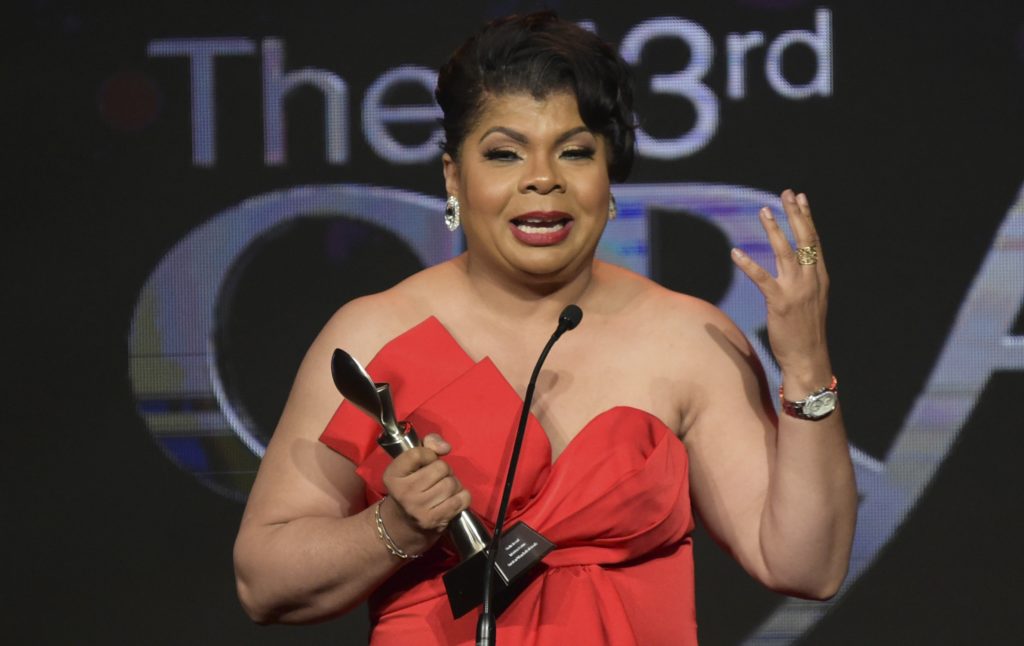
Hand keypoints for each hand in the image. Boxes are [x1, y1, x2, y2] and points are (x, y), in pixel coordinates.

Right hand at [380, 433, 471, 553]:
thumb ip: (429, 444)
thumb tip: (446, 447)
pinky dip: (462, 496)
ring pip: (452, 484)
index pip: (418, 453)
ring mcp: (418, 508)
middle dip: (444, 470)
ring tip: (444, 489)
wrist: (405, 522)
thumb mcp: (412, 462)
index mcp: (392, 475)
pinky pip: (461, 499)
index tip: (427, 462)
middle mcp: (403, 492)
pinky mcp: (434, 521)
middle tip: (437, 478)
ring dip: (454, 484)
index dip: (429, 454)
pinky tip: (452, 499)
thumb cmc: (412, 485)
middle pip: (441, 468)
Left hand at [731, 190, 831, 386]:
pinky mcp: (780, 303)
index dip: (807, 218)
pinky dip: (748, 264)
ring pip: (785, 252)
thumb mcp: (811, 301)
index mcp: (819, 278)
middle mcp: (811, 280)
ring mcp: (797, 290)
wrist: (808, 358)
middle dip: (795, 214)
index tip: (801, 198)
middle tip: (787, 193)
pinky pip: (762, 279)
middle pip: (804, 240)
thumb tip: (796, 267)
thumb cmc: (806, 332)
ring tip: (764, 211)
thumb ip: (805, 281)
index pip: (814, 241)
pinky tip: (735, 252)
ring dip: (774, 230)